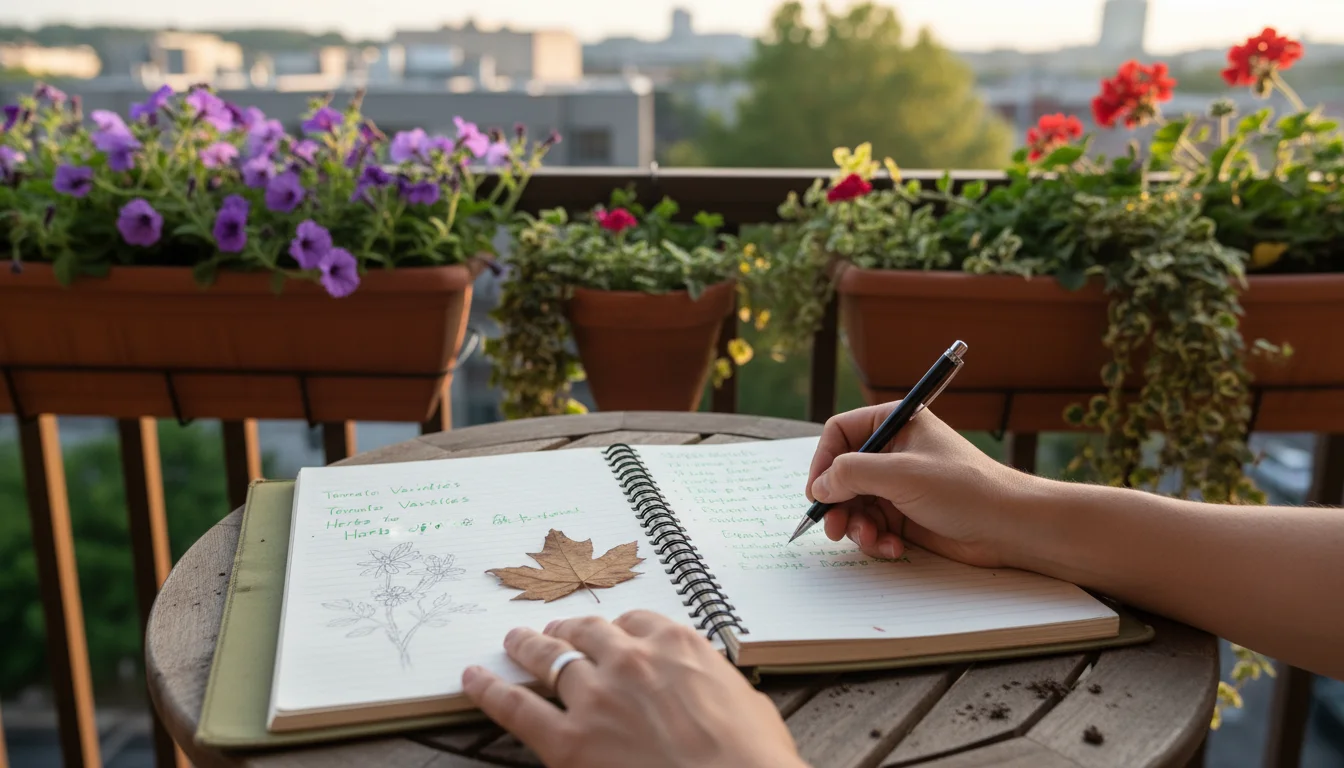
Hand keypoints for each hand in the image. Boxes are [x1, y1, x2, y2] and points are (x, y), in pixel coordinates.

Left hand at [461, 611, 806, 767]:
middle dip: (567, 630)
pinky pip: (517, 707)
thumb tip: (707, 688)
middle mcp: (630, 659)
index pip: (636, 620)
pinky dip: (489, 690)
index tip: (612, 633)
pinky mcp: (569, 741)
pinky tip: (472, 679)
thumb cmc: (754, 758)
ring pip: (548, 658)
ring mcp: (596, 697)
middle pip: (586, 632)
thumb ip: (712, 682)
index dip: (619, 628)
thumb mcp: (746, 701)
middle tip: (553, 631)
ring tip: (514, 641)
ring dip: (528, 646)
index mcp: (676, 643)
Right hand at [806, 402, 1040, 568]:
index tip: (817, 491)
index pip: (840, 433)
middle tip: (835, 528)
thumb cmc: (964, 489)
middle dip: (838, 503)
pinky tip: (893, 548)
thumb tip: (820, 486)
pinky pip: (873, 525)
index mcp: (896, 423)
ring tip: (871, 539)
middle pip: (842, 474)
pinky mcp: (906, 514)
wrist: (1009, 527)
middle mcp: (894, 452)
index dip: (823, 461)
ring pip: (854, 504)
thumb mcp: (902, 474)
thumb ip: (853, 473)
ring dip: (856, 526)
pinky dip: (876, 538)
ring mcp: (899, 485)